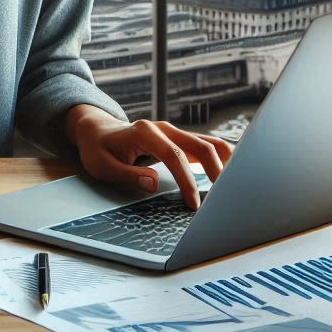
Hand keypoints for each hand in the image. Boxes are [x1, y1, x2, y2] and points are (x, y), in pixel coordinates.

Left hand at [65, 105, 231, 209]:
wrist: (96, 130)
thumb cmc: (99, 149)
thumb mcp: (103, 166)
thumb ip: (128, 175)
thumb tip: (154, 184)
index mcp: (144, 132)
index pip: (173, 155)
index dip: (187, 180)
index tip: (194, 204)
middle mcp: (163, 128)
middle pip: (199, 144)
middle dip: (216, 170)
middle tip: (225, 197)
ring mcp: (172, 132)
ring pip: (206, 141)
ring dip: (223, 161)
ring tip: (235, 185)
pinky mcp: (178, 139)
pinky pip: (203, 144)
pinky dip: (219, 157)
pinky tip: (230, 173)